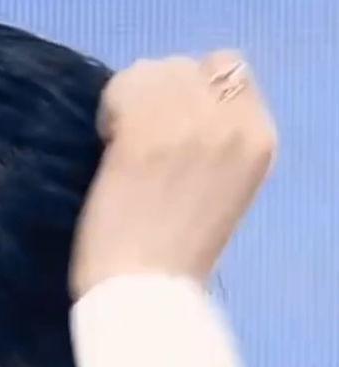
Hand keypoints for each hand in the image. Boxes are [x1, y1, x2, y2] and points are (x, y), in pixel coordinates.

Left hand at [70, 51, 276, 296]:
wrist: (149, 297)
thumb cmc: (179, 262)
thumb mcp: (221, 194)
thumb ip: (212, 146)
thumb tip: (174, 114)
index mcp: (260, 142)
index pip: (230, 73)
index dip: (193, 94)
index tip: (172, 130)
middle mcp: (232, 122)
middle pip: (186, 67)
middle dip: (161, 96)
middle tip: (142, 142)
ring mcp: (188, 122)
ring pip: (152, 71)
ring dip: (133, 100)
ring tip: (126, 148)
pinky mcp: (143, 131)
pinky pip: (121, 89)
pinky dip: (110, 113)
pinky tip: (109, 151)